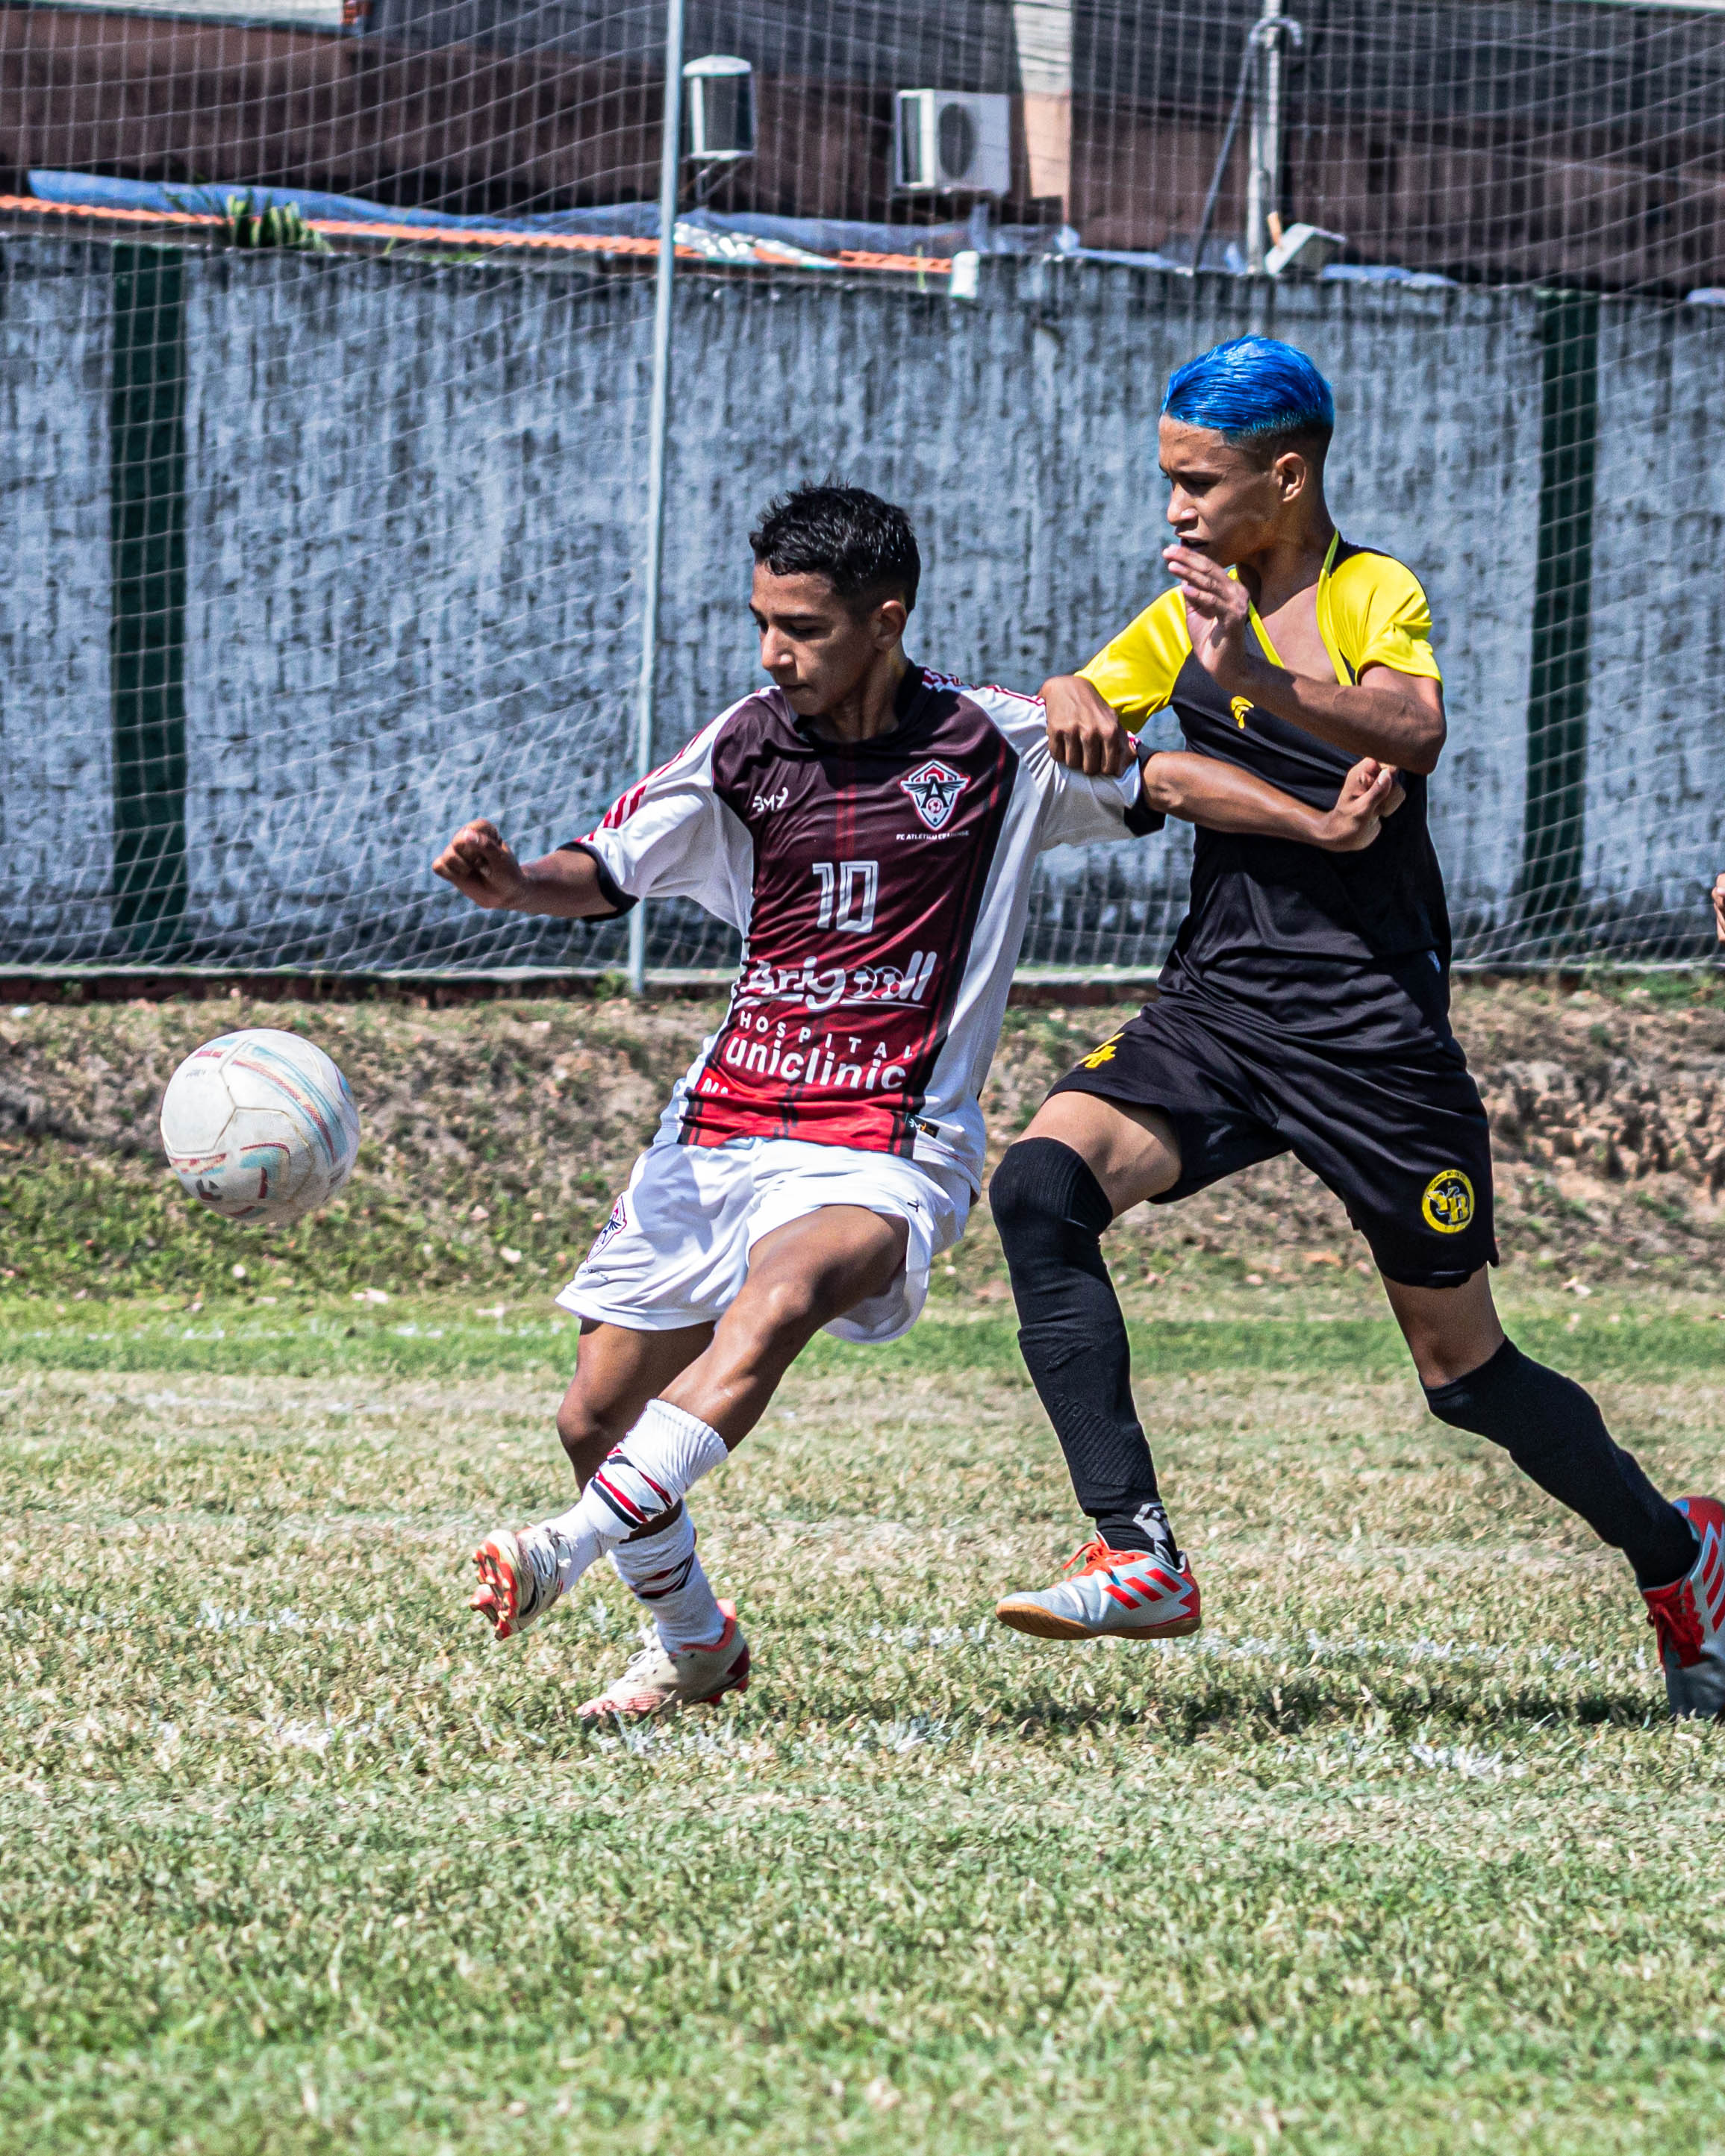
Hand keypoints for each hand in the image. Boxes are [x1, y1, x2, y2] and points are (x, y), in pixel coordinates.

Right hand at [432, 818, 529, 909]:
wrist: (504, 894)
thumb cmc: (506, 874)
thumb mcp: (501, 860)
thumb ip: (485, 846)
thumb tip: (466, 835)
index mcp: (482, 829)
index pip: (473, 829)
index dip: (481, 846)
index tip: (493, 854)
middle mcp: (466, 835)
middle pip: (457, 843)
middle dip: (472, 859)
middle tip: (484, 865)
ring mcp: (455, 850)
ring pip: (448, 856)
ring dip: (463, 868)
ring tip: (474, 871)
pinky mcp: (447, 865)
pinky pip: (438, 866)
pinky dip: (451, 874)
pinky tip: (463, 876)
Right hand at [1040, 674, 1134, 777]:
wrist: (1067, 687)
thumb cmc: (1094, 708)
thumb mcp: (1112, 721)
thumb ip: (1123, 745)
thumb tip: (1122, 771)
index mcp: (1109, 730)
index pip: (1108, 767)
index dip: (1104, 770)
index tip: (1100, 764)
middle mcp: (1091, 731)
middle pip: (1089, 769)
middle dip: (1087, 766)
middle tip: (1085, 757)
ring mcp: (1072, 730)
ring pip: (1072, 763)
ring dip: (1072, 760)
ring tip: (1074, 749)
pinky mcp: (1055, 730)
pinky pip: (1056, 755)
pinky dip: (1059, 753)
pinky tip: (1063, 743)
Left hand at [1165, 544, 1254, 694]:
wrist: (1224, 667)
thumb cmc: (1210, 640)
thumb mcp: (1196, 612)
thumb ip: (1192, 593)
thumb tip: (1182, 573)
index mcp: (1229, 588)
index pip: (1208, 567)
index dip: (1189, 557)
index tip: (1169, 550)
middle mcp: (1237, 592)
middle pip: (1209, 569)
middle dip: (1187, 559)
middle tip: (1167, 551)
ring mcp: (1237, 605)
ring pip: (1210, 583)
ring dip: (1189, 573)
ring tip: (1171, 565)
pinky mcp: (1234, 619)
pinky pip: (1214, 603)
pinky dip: (1198, 596)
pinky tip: (1184, 589)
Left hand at [1313, 758, 1404, 851]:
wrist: (1344, 837)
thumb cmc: (1346, 824)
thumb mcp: (1362, 810)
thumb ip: (1376, 792)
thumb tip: (1388, 774)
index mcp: (1360, 773)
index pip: (1383, 758)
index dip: (1389, 771)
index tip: (1385, 788)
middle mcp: (1369, 775)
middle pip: (1395, 774)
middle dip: (1390, 792)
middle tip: (1376, 805)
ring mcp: (1376, 784)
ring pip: (1398, 787)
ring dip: (1390, 802)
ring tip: (1375, 810)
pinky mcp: (1382, 794)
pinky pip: (1398, 796)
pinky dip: (1391, 806)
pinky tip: (1379, 812)